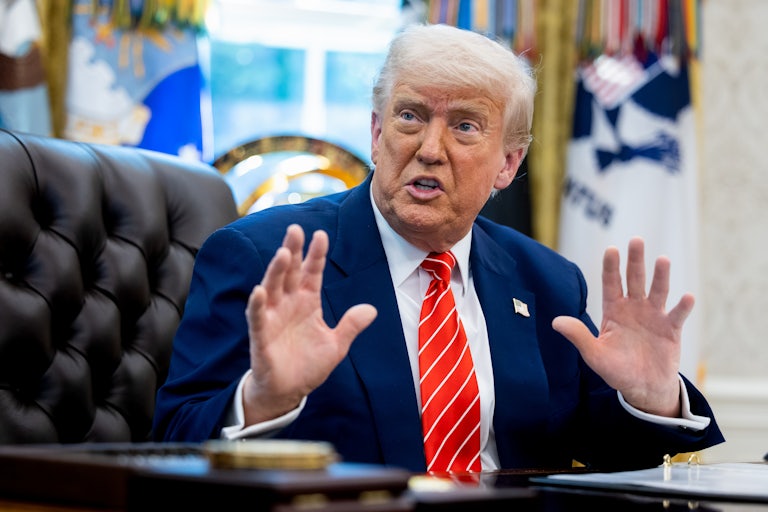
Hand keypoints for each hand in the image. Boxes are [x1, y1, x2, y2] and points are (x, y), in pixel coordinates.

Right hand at [242, 224, 377, 423]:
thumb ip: (351, 326)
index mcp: (307, 302)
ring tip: (282, 253)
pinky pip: (258, 317)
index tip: (321, 234)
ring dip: (276, 271)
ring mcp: (274, 317)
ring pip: (273, 288)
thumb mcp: (336, 345)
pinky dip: (258, 304)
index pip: (312, 272)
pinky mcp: (261, 336)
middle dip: (292, 251)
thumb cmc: (308, 365)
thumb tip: (371, 310)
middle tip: (295, 229)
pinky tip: (259, 291)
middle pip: (290, 272)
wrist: (289, 392)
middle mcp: (289, 304)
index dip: (316, 254)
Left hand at [552, 237, 692, 416]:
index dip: (611, 267)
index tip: (611, 249)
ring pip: (657, 291)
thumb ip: (578, 336)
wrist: (643, 388)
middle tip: (636, 240)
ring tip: (662, 259)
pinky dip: (683, 307)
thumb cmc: (616, 370)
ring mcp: (654, 316)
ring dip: (661, 276)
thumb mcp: (594, 355)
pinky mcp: (671, 329)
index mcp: (613, 311)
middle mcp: (634, 308)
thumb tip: (555, 322)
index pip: (611, 283)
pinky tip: (687, 296)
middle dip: (635, 260)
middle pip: (635, 279)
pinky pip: (677, 315)